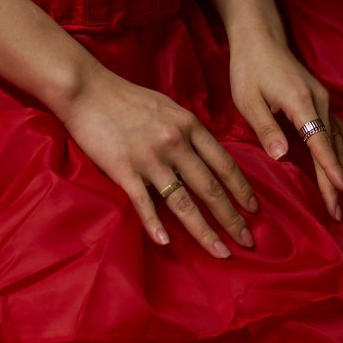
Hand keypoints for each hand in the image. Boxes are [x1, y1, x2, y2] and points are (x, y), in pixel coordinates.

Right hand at [57, 62, 259, 259]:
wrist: (87, 89)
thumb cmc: (127, 97)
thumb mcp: (169, 107)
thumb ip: (188, 131)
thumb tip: (206, 154)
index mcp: (189, 126)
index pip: (224, 164)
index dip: (242, 190)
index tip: (255, 211)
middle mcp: (175, 143)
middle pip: (210, 188)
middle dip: (232, 219)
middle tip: (248, 242)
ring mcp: (150, 158)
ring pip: (183, 202)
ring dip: (204, 231)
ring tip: (221, 252)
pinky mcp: (124, 170)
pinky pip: (144, 203)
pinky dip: (155, 225)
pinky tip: (166, 243)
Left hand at [224, 30, 342, 220]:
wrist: (261, 38)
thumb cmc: (250, 68)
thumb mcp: (247, 98)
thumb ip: (266, 127)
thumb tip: (281, 157)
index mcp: (301, 104)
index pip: (318, 142)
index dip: (330, 168)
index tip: (341, 191)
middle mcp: (320, 104)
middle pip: (332, 149)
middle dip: (339, 182)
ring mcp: (325, 104)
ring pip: (341, 143)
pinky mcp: (323, 104)